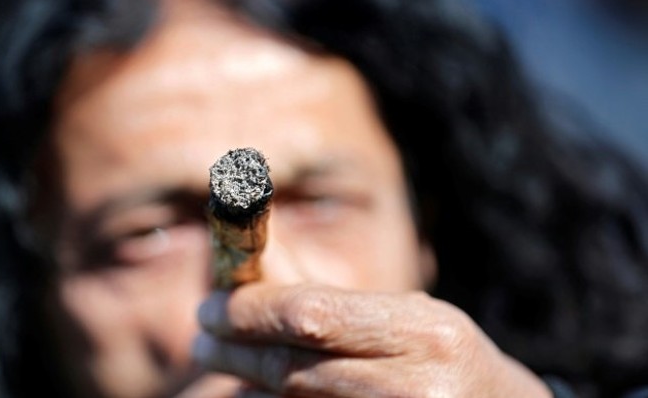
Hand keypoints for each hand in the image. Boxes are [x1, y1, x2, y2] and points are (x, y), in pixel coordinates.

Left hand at [193, 284, 551, 397]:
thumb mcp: (408, 319)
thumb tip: (258, 262)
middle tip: (200, 339)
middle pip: (293, 368)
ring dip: (247, 390)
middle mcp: (418, 384)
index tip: (209, 308)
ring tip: (226, 374)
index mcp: (423, 330)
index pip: (311, 315)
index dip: (248, 312)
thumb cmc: (448, 362)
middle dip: (233, 352)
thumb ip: (335, 299)